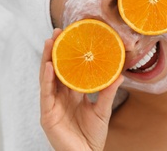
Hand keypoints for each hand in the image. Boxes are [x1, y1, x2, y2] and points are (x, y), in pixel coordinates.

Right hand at [39, 29, 122, 150]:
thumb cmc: (92, 135)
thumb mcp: (102, 110)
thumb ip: (108, 92)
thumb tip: (120, 75)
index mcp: (73, 94)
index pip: (69, 70)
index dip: (69, 54)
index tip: (73, 36)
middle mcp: (61, 96)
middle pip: (56, 69)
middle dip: (55, 50)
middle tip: (59, 31)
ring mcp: (52, 105)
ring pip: (47, 77)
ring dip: (47, 59)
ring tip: (50, 41)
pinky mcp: (47, 114)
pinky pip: (46, 94)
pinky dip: (47, 79)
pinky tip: (49, 66)